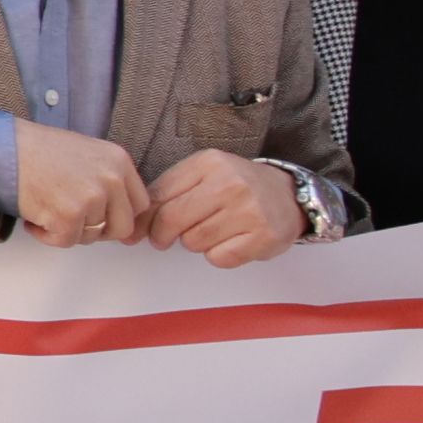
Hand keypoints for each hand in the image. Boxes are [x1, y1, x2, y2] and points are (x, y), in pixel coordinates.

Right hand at [5, 122, 151, 246]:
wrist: (1, 148)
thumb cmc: (35, 149)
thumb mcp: (86, 152)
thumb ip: (107, 177)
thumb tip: (115, 211)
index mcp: (118, 161)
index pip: (140, 204)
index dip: (120, 216)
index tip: (103, 219)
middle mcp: (111, 179)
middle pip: (123, 227)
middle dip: (98, 231)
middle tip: (75, 222)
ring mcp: (91, 198)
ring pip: (91, 237)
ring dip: (68, 230)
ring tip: (47, 210)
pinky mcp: (68, 216)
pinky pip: (65, 241)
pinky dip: (46, 235)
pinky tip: (34, 218)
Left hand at [147, 149, 306, 270]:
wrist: (289, 195)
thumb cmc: (237, 186)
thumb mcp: (204, 174)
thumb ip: (169, 191)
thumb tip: (134, 225)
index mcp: (209, 163)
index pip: (159, 194)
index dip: (144, 218)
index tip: (137, 231)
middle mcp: (230, 184)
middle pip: (173, 219)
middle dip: (161, 235)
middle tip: (163, 239)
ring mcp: (249, 211)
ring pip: (194, 241)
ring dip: (194, 243)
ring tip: (210, 232)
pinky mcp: (264, 237)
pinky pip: (220, 258)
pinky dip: (218, 255)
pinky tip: (229, 242)